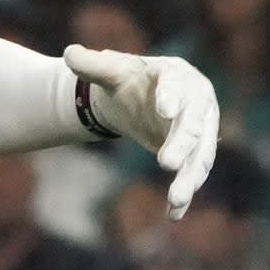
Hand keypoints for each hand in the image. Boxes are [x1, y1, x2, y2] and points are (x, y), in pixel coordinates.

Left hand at [64, 44, 219, 218]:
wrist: (140, 98)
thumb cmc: (128, 79)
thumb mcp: (109, 69)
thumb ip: (92, 64)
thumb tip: (69, 54)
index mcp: (178, 76)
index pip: (176, 84)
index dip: (170, 97)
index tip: (163, 110)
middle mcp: (198, 104)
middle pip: (194, 126)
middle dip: (182, 145)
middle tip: (165, 163)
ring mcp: (201, 132)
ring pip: (199, 157)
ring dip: (189, 178)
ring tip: (174, 199)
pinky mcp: (194, 155)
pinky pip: (191, 176)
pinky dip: (185, 195)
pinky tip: (173, 215)